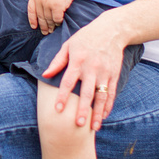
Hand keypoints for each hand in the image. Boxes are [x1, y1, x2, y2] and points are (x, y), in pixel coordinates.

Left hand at [24, 0, 75, 33]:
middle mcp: (40, 0)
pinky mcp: (57, 6)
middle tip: (45, 32)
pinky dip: (58, 22)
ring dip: (50, 25)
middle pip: (40, 16)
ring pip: (48, 18)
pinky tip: (59, 24)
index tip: (34, 26)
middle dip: (42, 26)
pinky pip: (57, 18)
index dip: (32, 19)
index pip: (31, 10)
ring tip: (51, 30)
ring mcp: (48, 3)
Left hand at [42, 11, 126, 130]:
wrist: (112, 30)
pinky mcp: (114, 74)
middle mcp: (92, 68)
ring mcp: (105, 72)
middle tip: (78, 125)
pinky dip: (108, 105)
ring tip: (94, 127)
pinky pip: (111, 93)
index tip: (58, 110)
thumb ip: (57, 61)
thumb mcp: (69, 45)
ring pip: (101, 96)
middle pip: (87, 92)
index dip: (63, 96)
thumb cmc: (86, 37)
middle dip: (83, 109)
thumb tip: (45, 74)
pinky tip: (104, 116)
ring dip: (98, 112)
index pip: (68, 81)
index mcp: (78, 60)